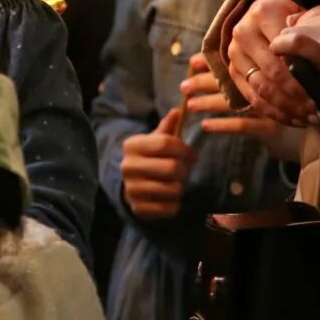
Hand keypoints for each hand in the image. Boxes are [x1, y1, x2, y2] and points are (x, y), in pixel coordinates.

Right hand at [120, 106, 197, 220]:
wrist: (132, 186)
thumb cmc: (150, 159)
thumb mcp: (156, 141)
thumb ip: (168, 128)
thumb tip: (177, 111)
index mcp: (132, 145)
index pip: (166, 143)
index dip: (185, 149)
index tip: (191, 155)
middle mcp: (127, 166)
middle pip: (172, 168)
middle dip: (185, 170)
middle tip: (183, 171)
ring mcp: (131, 189)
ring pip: (174, 189)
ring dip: (180, 187)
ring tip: (174, 184)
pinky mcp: (138, 209)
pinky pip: (171, 208)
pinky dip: (175, 204)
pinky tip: (168, 198)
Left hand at [182, 54, 301, 162]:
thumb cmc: (306, 96)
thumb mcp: (286, 74)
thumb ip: (265, 60)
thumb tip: (231, 51)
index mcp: (266, 68)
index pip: (234, 63)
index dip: (213, 62)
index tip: (193, 62)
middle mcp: (266, 86)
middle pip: (228, 81)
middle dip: (203, 84)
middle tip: (184, 86)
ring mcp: (267, 107)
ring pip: (231, 103)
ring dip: (208, 104)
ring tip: (190, 105)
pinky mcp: (271, 128)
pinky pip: (242, 125)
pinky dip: (222, 125)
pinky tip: (206, 126)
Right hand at [227, 0, 318, 124]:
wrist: (267, 10)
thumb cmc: (295, 11)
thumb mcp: (306, 9)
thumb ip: (311, 24)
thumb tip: (316, 48)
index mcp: (262, 14)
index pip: (285, 51)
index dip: (305, 74)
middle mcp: (243, 33)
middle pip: (272, 72)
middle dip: (298, 96)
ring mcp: (235, 53)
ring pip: (261, 88)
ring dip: (287, 108)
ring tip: (311, 119)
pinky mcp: (233, 70)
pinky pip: (252, 98)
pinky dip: (274, 113)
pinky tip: (295, 121)